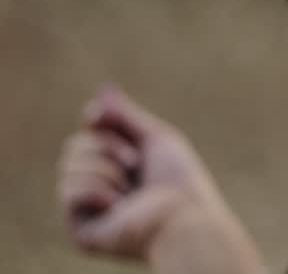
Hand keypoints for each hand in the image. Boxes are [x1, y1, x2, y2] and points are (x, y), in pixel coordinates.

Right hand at [56, 85, 247, 263]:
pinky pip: (69, 191)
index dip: (93, 120)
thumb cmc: (179, 179)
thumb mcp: (155, 138)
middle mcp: (99, 187)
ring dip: (106, 170)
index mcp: (118, 166)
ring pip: (69, 167)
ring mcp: (88, 210)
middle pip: (74, 146)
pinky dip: (97, 191)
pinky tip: (118, 205)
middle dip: (107, 147)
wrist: (185, 216)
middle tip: (135, 162)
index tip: (99, 113)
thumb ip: (126, 116)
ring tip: (131, 189)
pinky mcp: (81, 229)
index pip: (90, 133)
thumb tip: (103, 91)